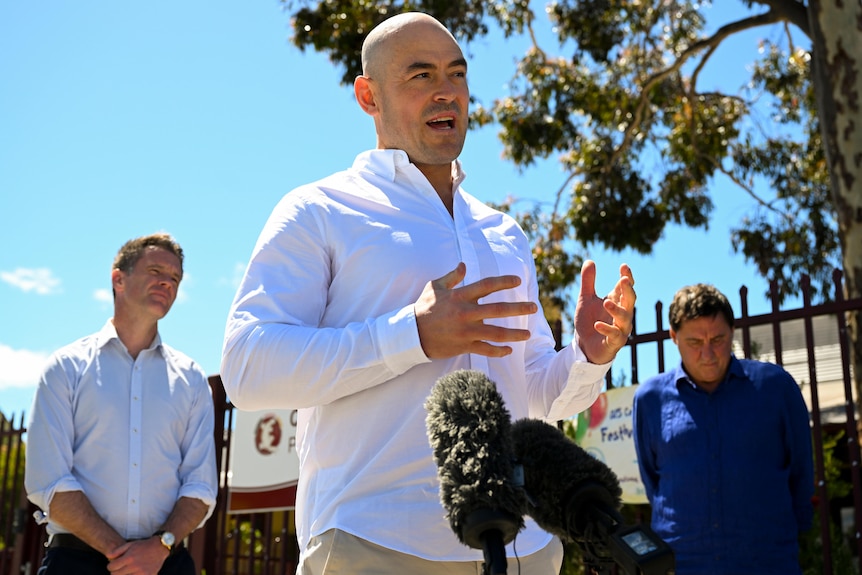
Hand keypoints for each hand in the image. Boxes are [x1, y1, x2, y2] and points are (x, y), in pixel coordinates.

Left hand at [105, 538, 167, 574]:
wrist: (160, 548)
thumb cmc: (143, 545)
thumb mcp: (130, 544)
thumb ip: (117, 551)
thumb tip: (107, 556)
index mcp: (129, 558)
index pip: (111, 567)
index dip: (110, 566)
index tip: (113, 565)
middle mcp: (134, 566)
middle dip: (115, 572)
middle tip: (119, 569)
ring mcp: (141, 573)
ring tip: (127, 571)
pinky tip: (133, 573)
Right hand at [415, 263, 536, 358]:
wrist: (411, 334)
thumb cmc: (423, 308)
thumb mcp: (434, 287)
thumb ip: (452, 276)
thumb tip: (464, 265)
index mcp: (460, 295)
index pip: (487, 285)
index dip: (504, 282)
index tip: (518, 281)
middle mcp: (466, 312)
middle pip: (498, 309)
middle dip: (518, 308)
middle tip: (534, 307)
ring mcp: (466, 330)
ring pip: (496, 332)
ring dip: (514, 333)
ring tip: (527, 334)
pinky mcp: (463, 345)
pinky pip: (485, 349)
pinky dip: (498, 351)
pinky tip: (509, 350)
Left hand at [574, 260, 635, 363]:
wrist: (584, 346)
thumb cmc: (589, 321)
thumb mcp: (585, 299)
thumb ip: (588, 282)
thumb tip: (590, 260)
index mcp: (617, 301)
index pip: (626, 287)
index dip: (627, 277)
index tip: (623, 266)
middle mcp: (622, 314)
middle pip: (630, 300)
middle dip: (628, 291)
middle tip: (624, 280)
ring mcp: (620, 328)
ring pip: (625, 318)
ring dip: (617, 310)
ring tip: (606, 302)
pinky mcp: (614, 342)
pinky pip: (614, 335)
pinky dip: (606, 329)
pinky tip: (597, 324)